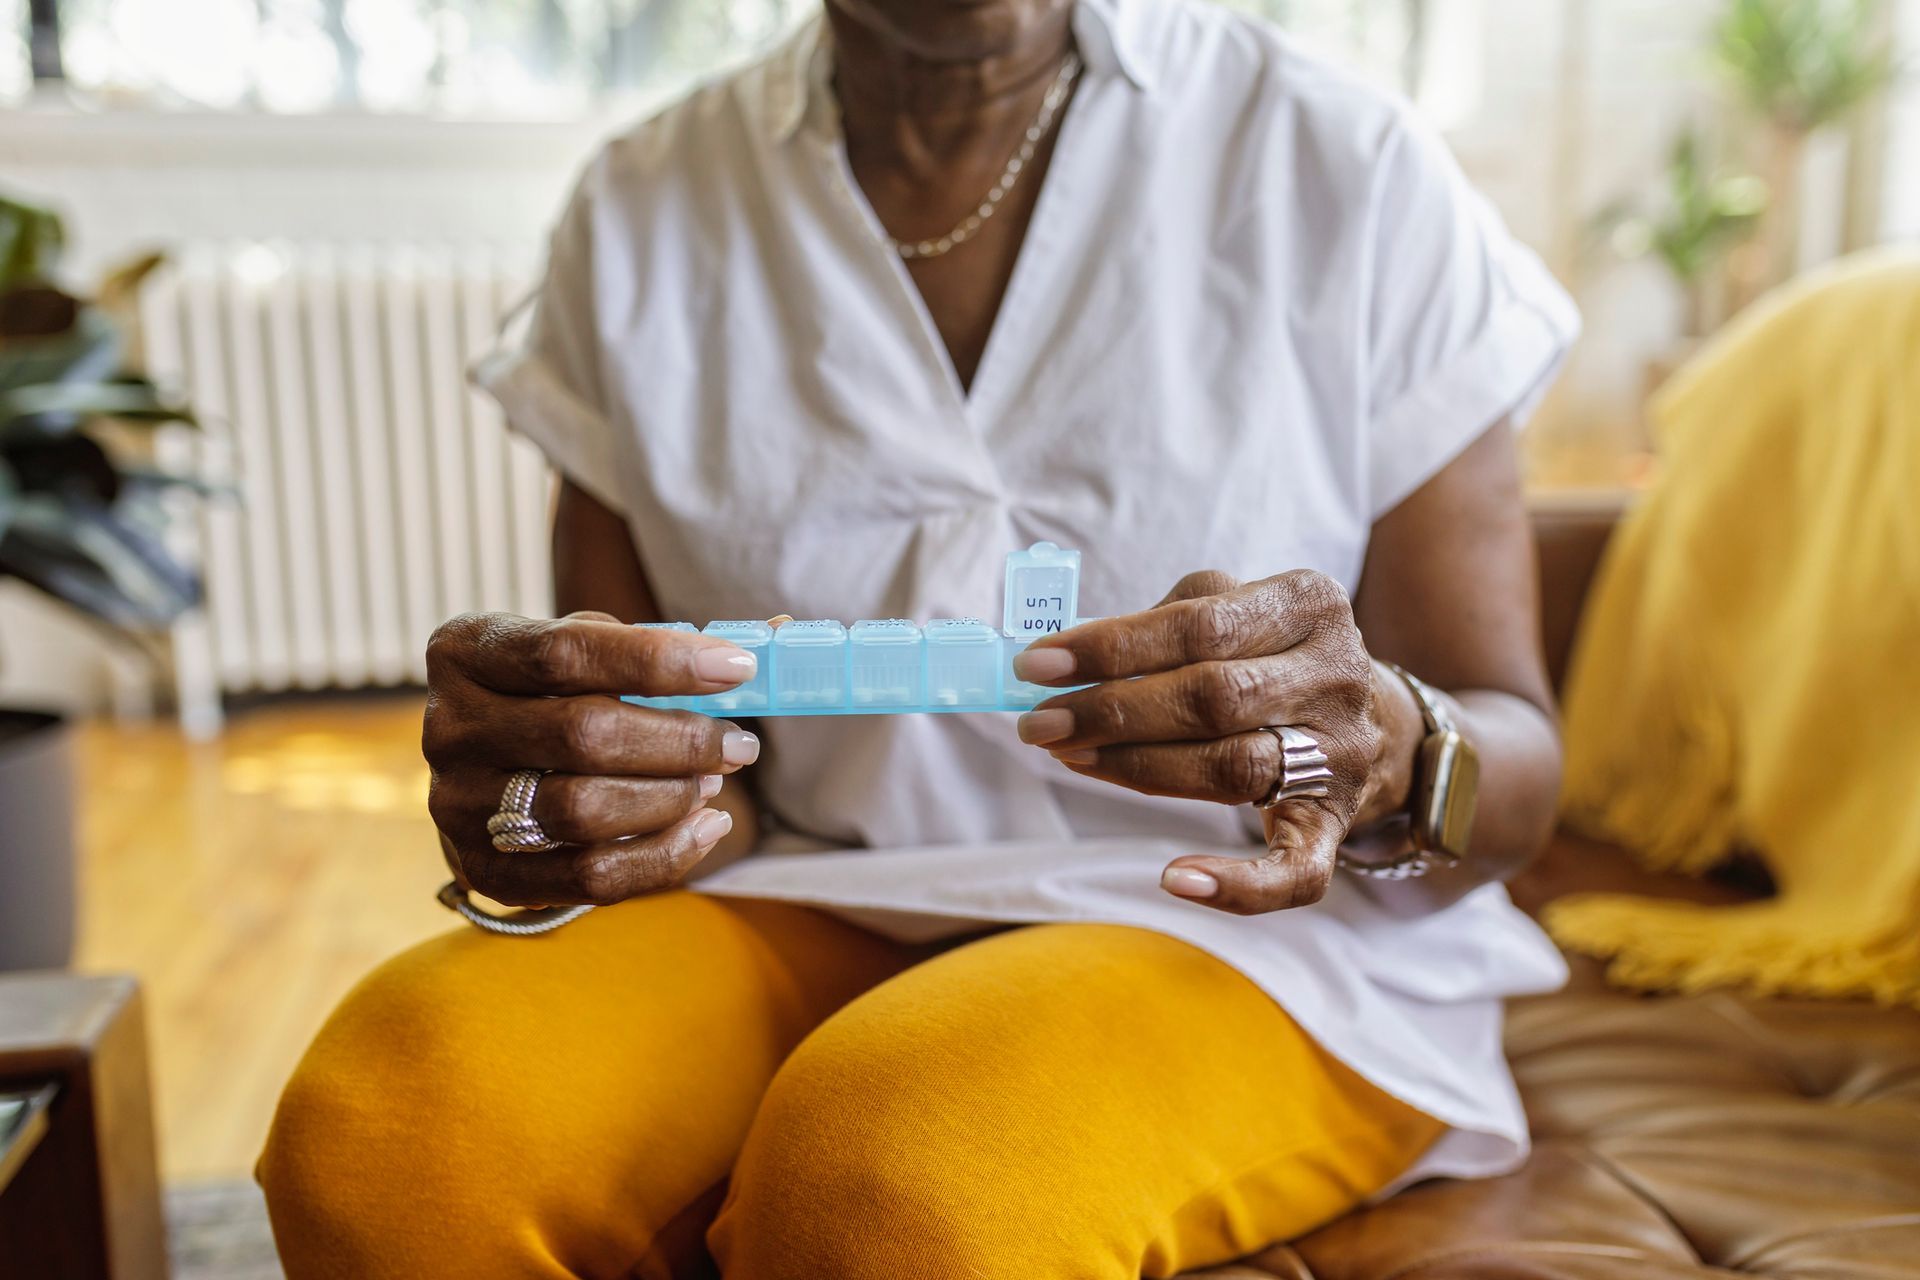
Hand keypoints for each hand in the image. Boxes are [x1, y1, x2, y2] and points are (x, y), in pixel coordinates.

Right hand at [422, 611, 760, 907]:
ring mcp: (458, 805)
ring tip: (714, 782)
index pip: (566, 652)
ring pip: (585, 810)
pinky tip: (705, 829)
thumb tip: (759, 646)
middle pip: (583, 735)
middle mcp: (449, 727)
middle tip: (738, 744)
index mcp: (467, 652)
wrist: (488, 771)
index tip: (737, 668)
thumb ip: (648, 645)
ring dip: (672, 798)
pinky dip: (662, 856)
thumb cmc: (553, 695)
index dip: (659, 661)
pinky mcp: (485, 869)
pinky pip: (587, 878)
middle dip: (681, 741)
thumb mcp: (581, 650)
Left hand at [1010, 570, 1412, 914]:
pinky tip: (1175, 879)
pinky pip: (1295, 870)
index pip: (1199, 625)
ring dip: (1138, 769)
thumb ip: (1160, 624)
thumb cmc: (1266, 655)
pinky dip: (1237, 884)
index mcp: (1308, 604)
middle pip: (1214, 697)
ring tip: (1071, 757)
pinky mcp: (1335, 822)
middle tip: (1041, 725)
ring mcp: (1342, 754)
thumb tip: (1064, 658)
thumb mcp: (1232, 610)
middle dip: (1114, 712)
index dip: (1112, 647)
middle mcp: (1337, 675)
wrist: (1369, 718)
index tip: (1037, 666)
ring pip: (1234, 769)